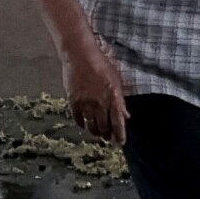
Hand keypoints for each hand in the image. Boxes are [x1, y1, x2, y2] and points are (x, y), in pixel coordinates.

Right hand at [60, 32, 128, 146]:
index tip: (120, 143)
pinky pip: (78, 119)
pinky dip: (81, 123)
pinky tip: (84, 123)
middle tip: (107, 138)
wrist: (80, 55)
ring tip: (96, 133)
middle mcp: (101, 104)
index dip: (120, 136)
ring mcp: (86, 104)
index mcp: (114, 99)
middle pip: (105, 128)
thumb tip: (125, 116)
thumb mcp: (116, 81)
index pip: (118, 124)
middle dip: (107, 135)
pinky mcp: (74, 101)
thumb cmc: (101, 65)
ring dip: (95, 132)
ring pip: (91, 126)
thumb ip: (120, 100)